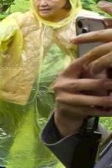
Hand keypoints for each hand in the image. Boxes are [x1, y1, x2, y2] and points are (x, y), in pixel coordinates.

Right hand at [54, 1, 111, 135]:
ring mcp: (63, 99)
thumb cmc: (79, 90)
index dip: (92, 60)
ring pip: (87, 100)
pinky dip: (103, 112)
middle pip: (83, 84)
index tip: (107, 55)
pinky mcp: (68, 110)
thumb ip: (94, 70)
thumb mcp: (83, 77)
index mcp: (66, 73)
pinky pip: (89, 112)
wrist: (65, 112)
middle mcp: (61, 84)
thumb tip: (110, 62)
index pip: (79, 63)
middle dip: (102, 84)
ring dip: (105, 100)